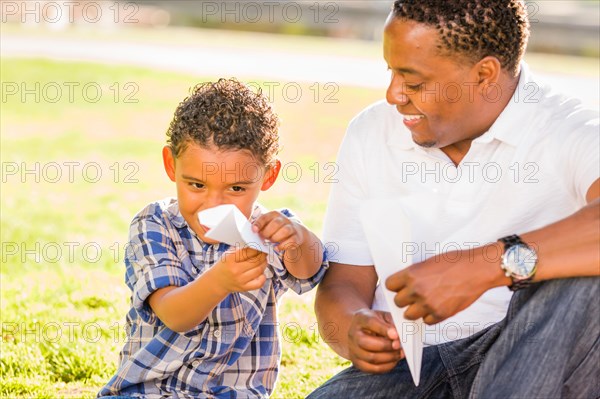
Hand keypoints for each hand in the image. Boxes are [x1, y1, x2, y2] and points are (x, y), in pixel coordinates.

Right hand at [212, 246, 267, 292]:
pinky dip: (263, 277)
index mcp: (230, 258)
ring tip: (263, 260)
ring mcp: (240, 280)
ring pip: (259, 270)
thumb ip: (240, 248)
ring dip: (264, 264)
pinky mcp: (244, 288)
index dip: (257, 248)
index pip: (249, 251)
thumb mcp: (228, 254)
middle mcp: (235, 270)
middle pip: (256, 260)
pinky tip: (261, 273)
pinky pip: (259, 283)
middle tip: (263, 253)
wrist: (217, 281)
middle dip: (263, 255)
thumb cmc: (224, 265)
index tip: (260, 246)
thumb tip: (255, 243)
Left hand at [252, 211, 304, 251]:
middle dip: (267, 232)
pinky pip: (291, 241)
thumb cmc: (276, 229)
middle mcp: (284, 219)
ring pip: (285, 230)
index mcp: (275, 215)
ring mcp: (292, 228)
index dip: (259, 223)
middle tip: (264, 238)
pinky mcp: (297, 237)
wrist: (296, 232)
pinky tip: (277, 248)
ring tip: (271, 242)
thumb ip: (261, 227)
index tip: (254, 231)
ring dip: (276, 238)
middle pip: (276, 223)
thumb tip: (252, 231)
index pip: (266, 217)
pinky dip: (283, 245)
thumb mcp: (269, 225)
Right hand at [347, 308, 403, 373]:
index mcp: (360, 319)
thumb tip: (400, 335)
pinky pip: (373, 369)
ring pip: (371, 358)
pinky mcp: (358, 363)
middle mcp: (353, 335)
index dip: (384, 329)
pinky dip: (386, 366)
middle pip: (366, 343)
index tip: (396, 334)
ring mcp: (353, 350)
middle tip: (399, 345)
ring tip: (399, 353)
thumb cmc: (374, 323)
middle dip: (386, 346)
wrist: (358, 331)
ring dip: (389, 357)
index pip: (370, 323)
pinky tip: (393, 360)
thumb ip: (391, 322)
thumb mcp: (382, 316)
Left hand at [385, 245, 500, 324]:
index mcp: (412, 274)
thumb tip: (404, 284)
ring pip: (409, 315)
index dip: (395, 286)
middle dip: (404, 299)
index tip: (399, 286)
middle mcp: (417, 290)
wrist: (478, 270)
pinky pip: (427, 321)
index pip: (389, 285)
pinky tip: (437, 306)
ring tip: (424, 303)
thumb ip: (415, 274)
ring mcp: (429, 304)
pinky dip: (430, 316)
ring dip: (415, 310)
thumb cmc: (456, 262)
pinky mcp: (441, 314)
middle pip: (398, 302)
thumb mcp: (429, 262)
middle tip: (414, 295)